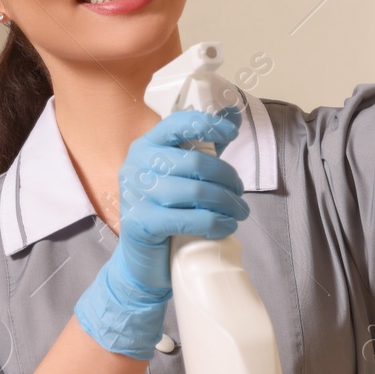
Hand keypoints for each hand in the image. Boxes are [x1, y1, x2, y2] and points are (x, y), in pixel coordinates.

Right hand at [75, 107, 250, 359]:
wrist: (143, 261)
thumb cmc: (168, 212)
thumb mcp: (185, 176)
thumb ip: (206, 146)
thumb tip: (234, 112)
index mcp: (146, 146)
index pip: (178, 122)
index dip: (209, 124)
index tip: (231, 133)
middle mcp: (136, 165)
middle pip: (196, 161)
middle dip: (228, 178)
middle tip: (240, 194)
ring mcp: (135, 194)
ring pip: (196, 191)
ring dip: (228, 203)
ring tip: (239, 213)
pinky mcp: (140, 223)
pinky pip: (188, 219)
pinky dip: (215, 223)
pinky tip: (227, 227)